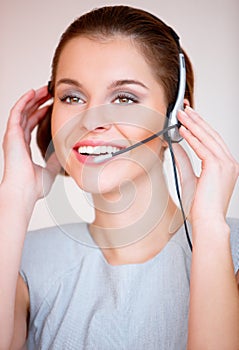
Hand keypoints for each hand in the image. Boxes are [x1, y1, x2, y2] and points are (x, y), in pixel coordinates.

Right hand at [2, 86, 60, 201]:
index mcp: (24, 147)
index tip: (50, 105)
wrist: (24, 192)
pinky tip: (33, 92)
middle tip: (49, 92)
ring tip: (44, 89)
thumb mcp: (50, 170)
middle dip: (38, 102)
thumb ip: (54, 160)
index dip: (40, 113)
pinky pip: (17, 112)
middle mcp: (17, 140)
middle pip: (27, 115)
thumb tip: (63, 153)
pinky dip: (24, 101)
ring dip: (33, 98)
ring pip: (22, 110)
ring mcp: (13, 136)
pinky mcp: (11, 133)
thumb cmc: (34, 186)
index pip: (31, 125)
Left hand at [177, 106, 238, 223]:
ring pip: (208, 138)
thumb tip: (174, 146)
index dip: (200, 127)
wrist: (206, 222)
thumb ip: (183, 160)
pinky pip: (203, 147)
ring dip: (194, 124)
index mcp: (225, 166)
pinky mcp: (218, 166)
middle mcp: (229, 163)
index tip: (189, 119)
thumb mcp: (189, 178)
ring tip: (182, 113)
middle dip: (197, 120)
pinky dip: (192, 137)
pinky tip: (183, 128)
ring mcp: (226, 164)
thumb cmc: (200, 207)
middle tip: (185, 109)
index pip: (212, 141)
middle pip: (212, 135)